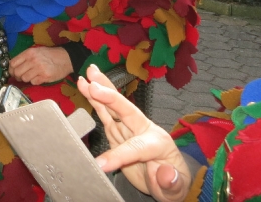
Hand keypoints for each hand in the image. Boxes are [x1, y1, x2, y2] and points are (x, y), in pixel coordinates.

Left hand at [8, 47, 72, 83]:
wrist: (66, 58)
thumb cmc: (50, 55)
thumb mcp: (36, 51)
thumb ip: (25, 57)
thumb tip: (13, 67)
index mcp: (29, 53)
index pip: (13, 63)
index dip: (11, 69)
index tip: (13, 72)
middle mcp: (33, 60)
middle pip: (17, 72)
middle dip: (18, 76)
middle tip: (22, 76)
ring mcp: (39, 69)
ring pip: (24, 78)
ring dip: (27, 79)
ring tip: (32, 76)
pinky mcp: (45, 77)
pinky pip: (34, 82)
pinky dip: (35, 81)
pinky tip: (39, 77)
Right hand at [76, 65, 190, 201]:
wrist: (166, 182)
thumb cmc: (171, 184)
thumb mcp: (175, 187)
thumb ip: (172, 182)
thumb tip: (165, 173)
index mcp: (157, 143)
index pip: (136, 146)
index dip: (118, 155)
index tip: (101, 164)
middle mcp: (142, 130)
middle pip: (126, 111)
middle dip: (110, 97)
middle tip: (93, 85)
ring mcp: (128, 129)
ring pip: (113, 107)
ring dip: (100, 89)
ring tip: (88, 74)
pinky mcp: (117, 131)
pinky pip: (104, 114)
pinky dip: (94, 100)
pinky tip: (85, 86)